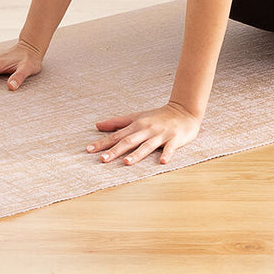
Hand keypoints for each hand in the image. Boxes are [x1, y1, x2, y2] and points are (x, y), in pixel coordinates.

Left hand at [86, 101, 200, 165]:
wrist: (184, 110)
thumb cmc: (158, 116)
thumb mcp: (137, 117)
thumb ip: (118, 122)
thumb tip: (97, 125)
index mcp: (137, 125)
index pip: (117, 135)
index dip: (103, 143)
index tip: (88, 150)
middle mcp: (147, 129)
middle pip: (129, 141)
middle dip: (115, 150)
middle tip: (102, 159)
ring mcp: (161, 135)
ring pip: (147, 145)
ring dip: (137, 154)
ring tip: (126, 163)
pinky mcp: (175, 139)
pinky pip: (170, 148)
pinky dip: (167, 154)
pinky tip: (162, 162)